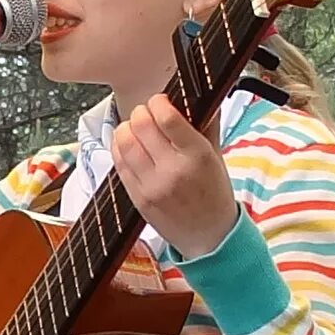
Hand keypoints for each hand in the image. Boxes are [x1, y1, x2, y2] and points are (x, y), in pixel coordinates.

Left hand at [110, 95, 238, 257]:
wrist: (210, 238)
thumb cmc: (214, 195)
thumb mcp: (216, 156)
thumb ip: (205, 125)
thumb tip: (197, 96)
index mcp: (197, 155)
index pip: (166, 117)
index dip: (157, 102)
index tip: (160, 101)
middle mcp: (173, 170)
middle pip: (140, 125)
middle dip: (140, 113)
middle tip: (146, 114)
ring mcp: (152, 186)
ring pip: (124, 142)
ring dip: (126, 128)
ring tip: (135, 129)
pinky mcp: (137, 198)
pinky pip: (118, 163)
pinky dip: (119, 148)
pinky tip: (128, 146)